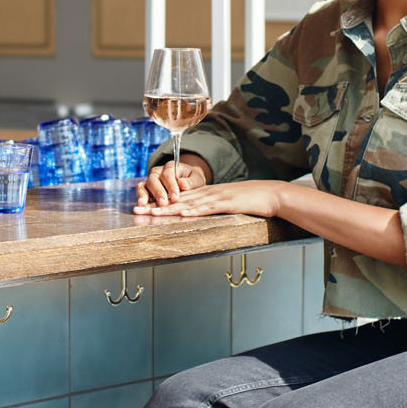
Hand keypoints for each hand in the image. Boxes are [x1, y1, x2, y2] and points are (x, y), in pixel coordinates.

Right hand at [135, 155, 210, 206]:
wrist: (188, 183)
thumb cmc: (192, 181)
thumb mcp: (197, 179)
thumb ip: (191, 181)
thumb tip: (182, 183)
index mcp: (171, 166)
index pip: (168, 174)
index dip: (171, 186)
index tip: (175, 197)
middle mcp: (158, 172)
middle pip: (153, 179)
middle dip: (158, 192)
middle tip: (163, 203)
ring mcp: (150, 180)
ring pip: (144, 184)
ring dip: (144, 195)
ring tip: (144, 204)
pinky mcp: (146, 189)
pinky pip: (140, 191)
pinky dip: (140, 197)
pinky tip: (142, 205)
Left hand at [135, 177, 289, 218]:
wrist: (270, 194)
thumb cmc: (249, 201)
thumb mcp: (225, 204)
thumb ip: (210, 207)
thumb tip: (196, 214)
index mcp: (205, 194)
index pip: (177, 198)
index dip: (158, 202)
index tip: (142, 206)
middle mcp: (207, 193)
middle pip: (177, 199)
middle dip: (156, 204)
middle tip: (136, 208)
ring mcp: (217, 197)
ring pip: (188, 202)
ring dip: (169, 207)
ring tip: (151, 212)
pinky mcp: (228, 203)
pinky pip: (208, 207)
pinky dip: (195, 210)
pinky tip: (182, 212)